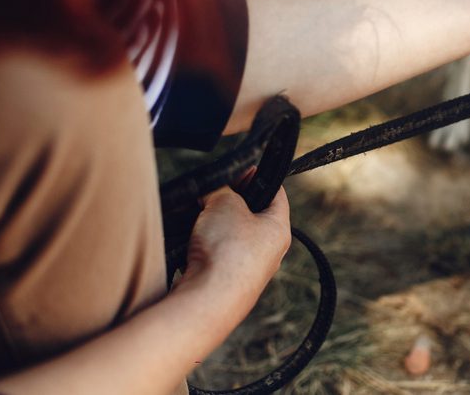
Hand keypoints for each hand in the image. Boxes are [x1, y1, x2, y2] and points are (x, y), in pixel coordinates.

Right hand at [175, 185, 290, 323]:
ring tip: (197, 217)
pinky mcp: (227, 284)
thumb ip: (221, 190)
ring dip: (214, 225)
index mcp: (279, 229)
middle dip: (230, 202)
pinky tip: (190, 242)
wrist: (207, 299)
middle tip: (211, 194)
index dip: (257, 176)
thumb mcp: (224, 203)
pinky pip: (217, 256)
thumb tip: (213, 192)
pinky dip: (204, 246)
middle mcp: (270, 252)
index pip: (276, 193)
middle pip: (251, 215)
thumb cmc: (226, 250)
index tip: (239, 169)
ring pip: (231, 236)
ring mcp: (249, 271)